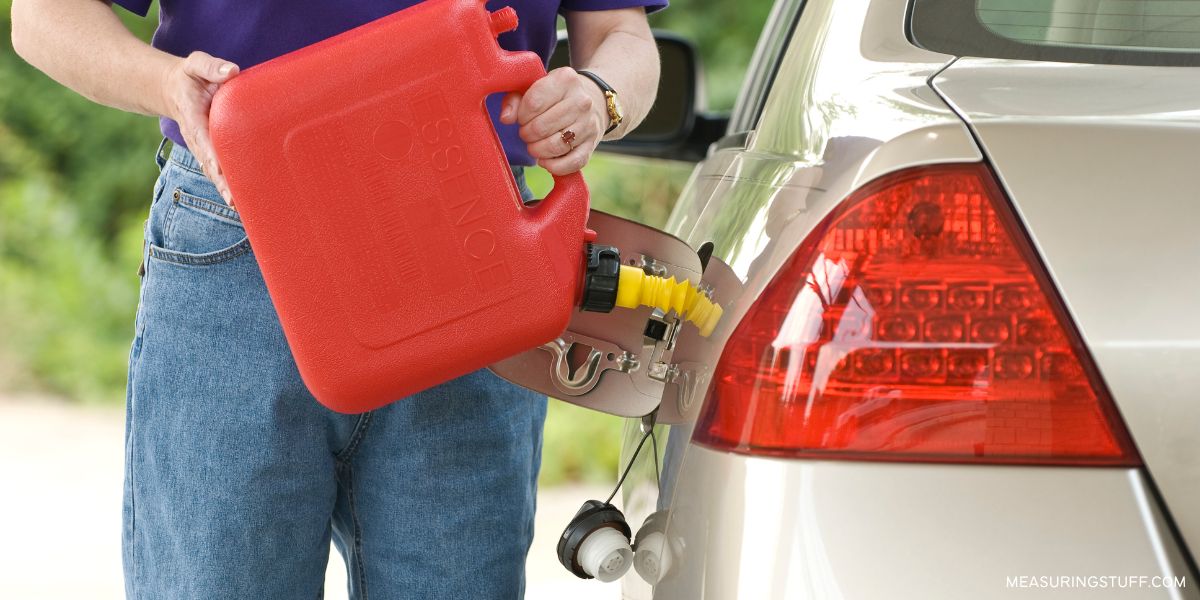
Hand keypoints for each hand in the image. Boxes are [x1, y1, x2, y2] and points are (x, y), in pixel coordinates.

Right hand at [160, 51, 239, 205]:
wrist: (173, 88)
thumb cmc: (190, 76)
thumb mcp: (196, 65)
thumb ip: (211, 67)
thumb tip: (231, 71)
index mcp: (193, 116)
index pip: (202, 138)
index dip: (211, 155)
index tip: (219, 170)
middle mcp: (195, 136)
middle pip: (208, 163)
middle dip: (220, 182)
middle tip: (233, 200)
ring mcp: (201, 146)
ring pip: (212, 171)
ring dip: (223, 189)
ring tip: (238, 207)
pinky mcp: (208, 151)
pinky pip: (217, 170)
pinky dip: (226, 185)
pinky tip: (240, 202)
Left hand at [499, 67, 608, 175]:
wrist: (593, 101)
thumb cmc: (556, 96)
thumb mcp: (534, 87)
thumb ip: (515, 99)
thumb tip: (506, 118)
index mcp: (565, 79)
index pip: (533, 103)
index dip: (521, 115)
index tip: (522, 117)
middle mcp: (581, 101)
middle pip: (541, 127)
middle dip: (527, 134)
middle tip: (526, 133)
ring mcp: (589, 124)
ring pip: (555, 146)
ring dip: (537, 150)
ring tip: (534, 145)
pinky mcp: (592, 144)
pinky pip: (572, 162)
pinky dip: (554, 166)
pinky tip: (545, 161)